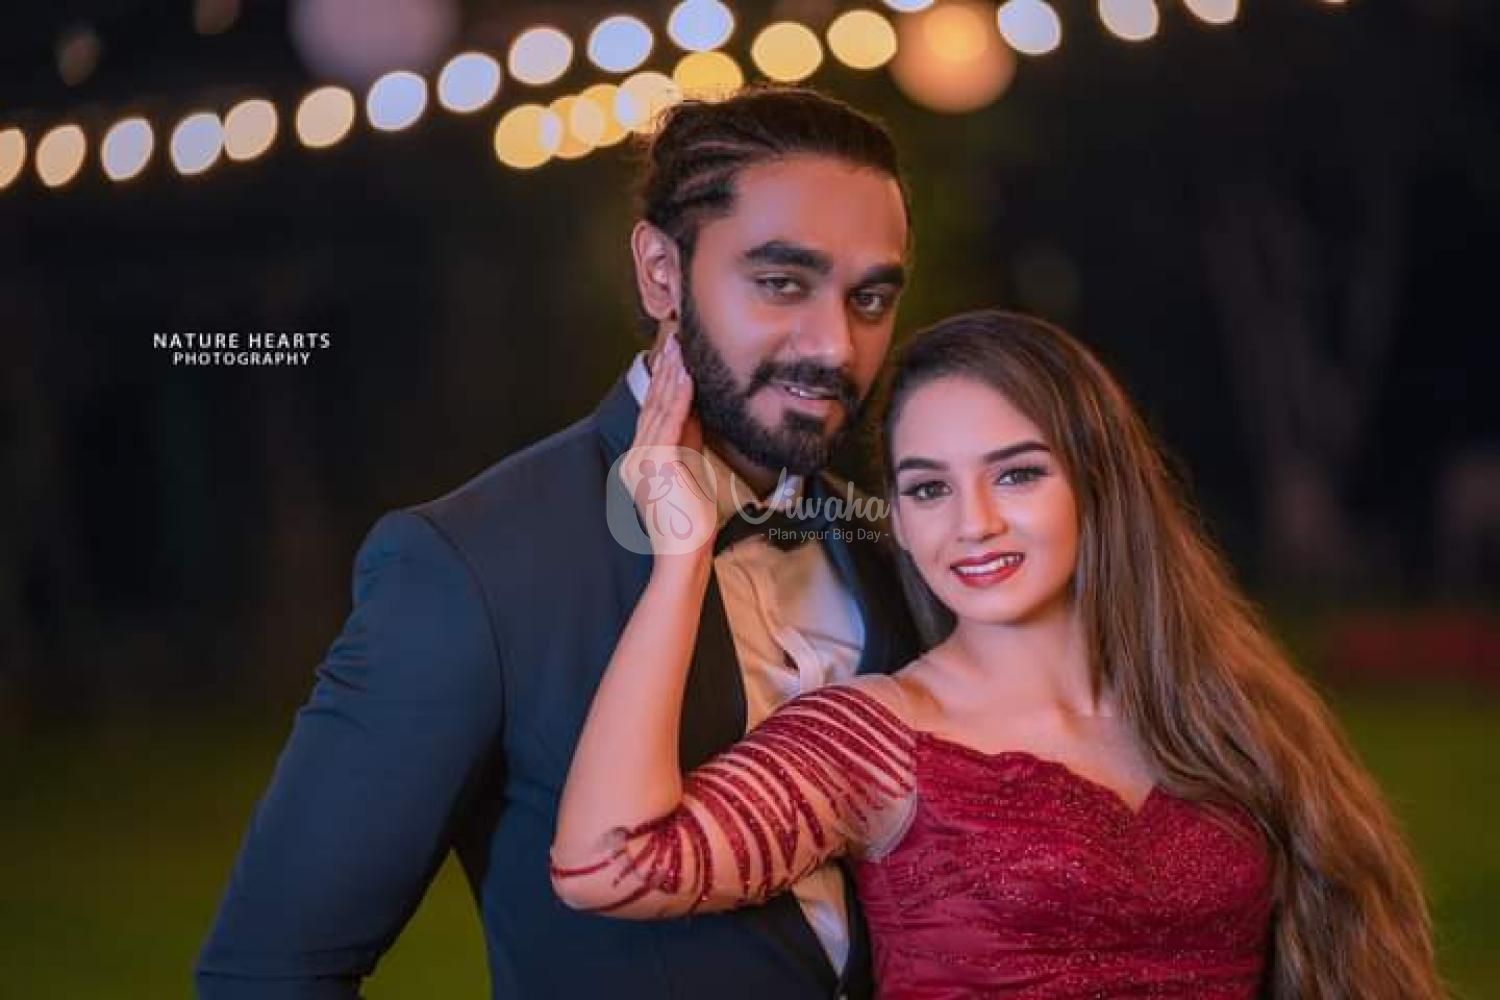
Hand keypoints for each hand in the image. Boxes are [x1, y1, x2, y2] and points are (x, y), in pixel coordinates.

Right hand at [619, 335, 715, 560]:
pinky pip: (670, 420)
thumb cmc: (690, 520)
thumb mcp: (688, 468)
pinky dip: (679, 395)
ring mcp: (643, 459)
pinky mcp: (658, 461)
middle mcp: (635, 457)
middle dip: (664, 372)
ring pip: (659, 408)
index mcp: (639, 461)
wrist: (684, 552)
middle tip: (673, 343)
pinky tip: (687, 375)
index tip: (671, 359)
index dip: (662, 385)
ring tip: (680, 350)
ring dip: (671, 376)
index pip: (652, 415)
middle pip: (651, 406)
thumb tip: (695, 408)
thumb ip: (688, 439)